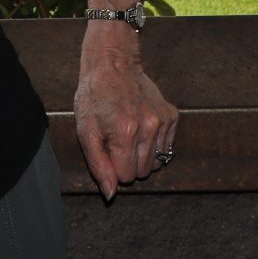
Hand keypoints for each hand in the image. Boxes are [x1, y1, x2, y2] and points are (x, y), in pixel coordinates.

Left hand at [72, 32, 177, 202]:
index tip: (107, 148)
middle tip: (116, 139)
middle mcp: (149, 127)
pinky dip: (154, 144)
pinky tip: (141, 127)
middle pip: (142, 172)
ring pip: (157, 163)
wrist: (113, 64)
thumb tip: (111, 194)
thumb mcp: (85, 131)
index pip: (126, 177)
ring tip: (129, 133)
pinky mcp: (172, 116)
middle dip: (127, 162)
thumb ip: (98, 165)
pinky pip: (167, 148)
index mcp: (125, 132)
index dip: (113, 167)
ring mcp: (163, 121)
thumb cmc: (95, 97)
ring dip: (142, 155)